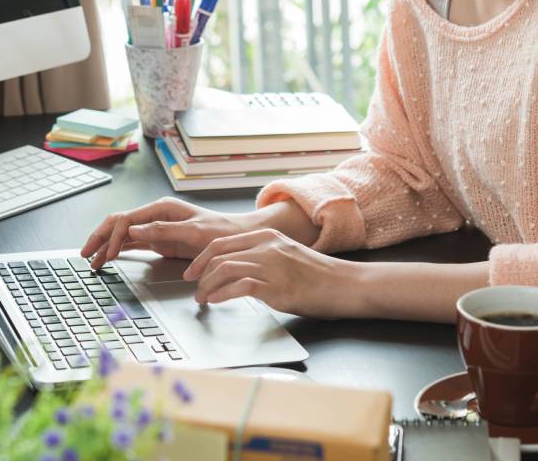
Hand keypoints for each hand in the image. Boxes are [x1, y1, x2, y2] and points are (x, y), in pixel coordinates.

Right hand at [80, 197, 252, 268]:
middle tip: (85, 255)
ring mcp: (156, 228)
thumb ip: (163, 230)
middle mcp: (155, 216)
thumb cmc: (219, 231)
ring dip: (105, 246)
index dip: (112, 237)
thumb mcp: (194, 231)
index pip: (126, 219)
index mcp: (162, 208)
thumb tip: (133, 230)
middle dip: (100, 238)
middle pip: (118, 224)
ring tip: (91, 261)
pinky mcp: (159, 240)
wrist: (235, 238)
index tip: (107, 255)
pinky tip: (107, 258)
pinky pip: (132, 243)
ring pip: (122, 234)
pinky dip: (118, 250)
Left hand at [183, 228, 357, 318]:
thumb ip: (262, 257)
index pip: (221, 242)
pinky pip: (239, 286)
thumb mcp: (285, 255)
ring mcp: (271, 265)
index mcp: (267, 236)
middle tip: (193, 288)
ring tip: (202, 299)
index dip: (201, 258)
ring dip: (207, 286)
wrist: (345, 284)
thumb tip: (235, 270)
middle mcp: (266, 246)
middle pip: (218, 254)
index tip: (192, 271)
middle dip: (199, 273)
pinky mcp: (277, 286)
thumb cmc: (318, 275)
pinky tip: (216, 301)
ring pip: (225, 269)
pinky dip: (222, 294)